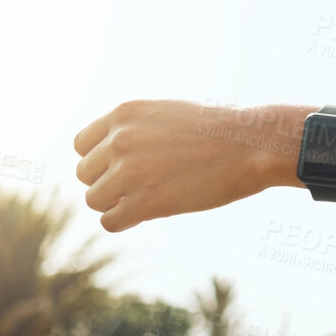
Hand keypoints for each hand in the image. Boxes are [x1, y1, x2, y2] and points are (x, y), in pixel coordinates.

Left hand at [73, 99, 291, 231]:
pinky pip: (110, 222)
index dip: (102, 161)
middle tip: (143, 186)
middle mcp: (119, 139)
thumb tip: (108, 165)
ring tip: (149, 199)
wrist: (254, 145)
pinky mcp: (145, 202)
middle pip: (85, 175)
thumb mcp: (168, 115)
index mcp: (124, 114)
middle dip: (109, 183)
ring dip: (117, 204)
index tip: (127, 168)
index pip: (82, 146)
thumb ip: (134, 131)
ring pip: (94, 200)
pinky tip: (148, 213)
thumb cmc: (220, 132)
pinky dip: (124, 222)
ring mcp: (129, 171)